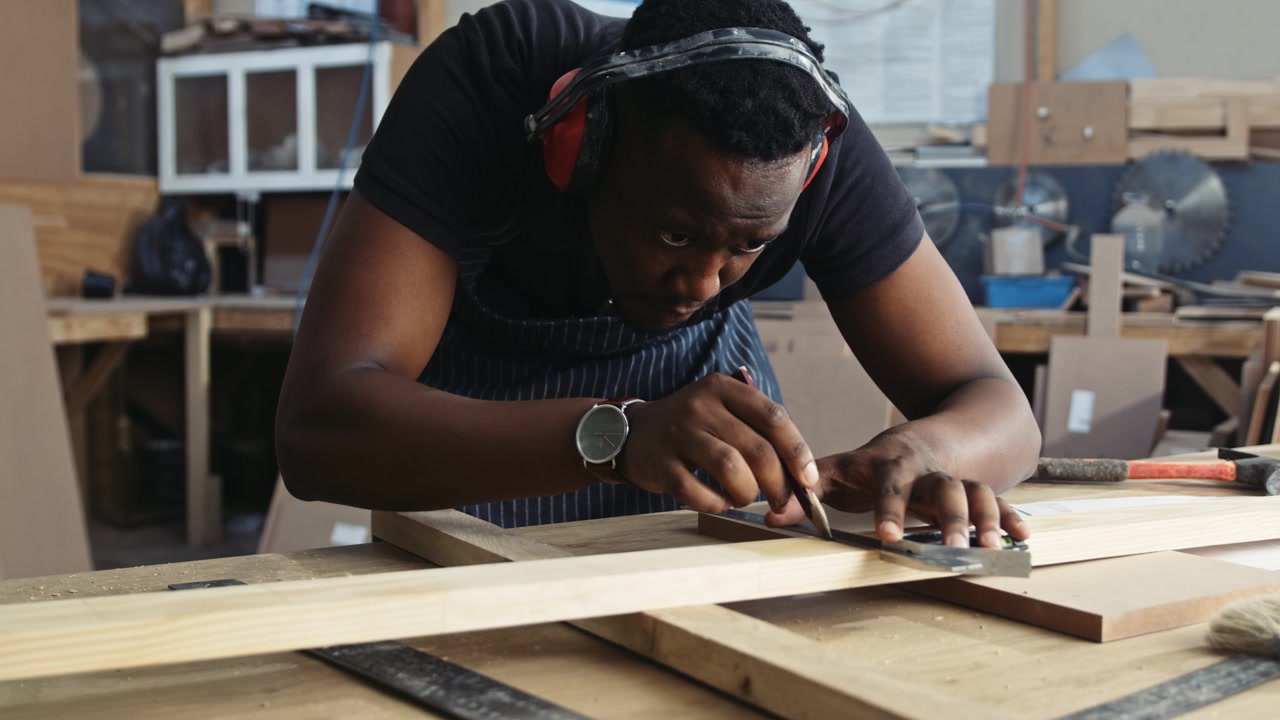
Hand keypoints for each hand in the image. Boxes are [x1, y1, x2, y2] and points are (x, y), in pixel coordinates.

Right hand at [617, 373, 819, 513]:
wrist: (633, 433)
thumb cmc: (693, 428)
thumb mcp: (723, 411)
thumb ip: (758, 432)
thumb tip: (802, 474)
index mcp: (723, 388)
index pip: (772, 416)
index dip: (797, 451)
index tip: (809, 478)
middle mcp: (701, 405)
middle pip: (756, 449)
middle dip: (778, 483)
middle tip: (783, 500)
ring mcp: (678, 433)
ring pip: (730, 469)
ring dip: (747, 493)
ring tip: (746, 497)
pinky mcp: (660, 463)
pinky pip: (697, 492)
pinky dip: (716, 504)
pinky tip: (719, 503)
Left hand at [765, 427, 1029, 548]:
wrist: (930, 436)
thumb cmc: (876, 462)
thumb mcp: (841, 470)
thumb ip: (807, 490)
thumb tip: (768, 515)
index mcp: (893, 465)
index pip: (890, 485)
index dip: (889, 508)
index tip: (885, 535)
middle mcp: (929, 472)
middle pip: (944, 488)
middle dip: (948, 517)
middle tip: (950, 547)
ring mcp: (958, 480)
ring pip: (977, 494)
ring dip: (984, 521)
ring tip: (990, 549)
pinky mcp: (979, 491)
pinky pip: (1000, 502)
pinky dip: (1012, 518)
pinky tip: (1024, 540)